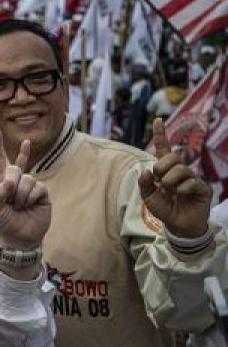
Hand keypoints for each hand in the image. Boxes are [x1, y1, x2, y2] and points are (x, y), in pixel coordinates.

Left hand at [0, 128, 50, 251]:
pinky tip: (29, 206)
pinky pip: (37, 187)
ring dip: (21, 195)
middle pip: (15, 168)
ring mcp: (29, 186)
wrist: (21, 239)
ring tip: (19, 207)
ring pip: (27, 179)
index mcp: (1, 182)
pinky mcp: (42, 193)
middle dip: (12, 182)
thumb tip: (9, 180)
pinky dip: (31, 198)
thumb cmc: (5, 223)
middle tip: (11, 200)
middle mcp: (16, 181)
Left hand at [140, 118, 211, 239]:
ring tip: (169, 191)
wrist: (178, 226)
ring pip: (182, 169)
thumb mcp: (148, 197)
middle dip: (162, 166)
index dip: (160, 135)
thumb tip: (147, 171)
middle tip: (159, 180)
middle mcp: (180, 171)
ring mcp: (192, 179)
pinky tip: (180, 195)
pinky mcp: (202, 189)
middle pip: (173, 157)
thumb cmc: (165, 209)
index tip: (158, 120)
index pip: (164, 149)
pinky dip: (182, 189)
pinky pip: (192, 182)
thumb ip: (144, 184)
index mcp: (166, 170)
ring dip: (170, 180)